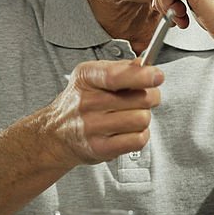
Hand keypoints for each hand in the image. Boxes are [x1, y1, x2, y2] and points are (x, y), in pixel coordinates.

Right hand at [39, 60, 162, 166]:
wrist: (56, 134)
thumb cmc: (80, 102)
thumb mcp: (92, 77)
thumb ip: (120, 69)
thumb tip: (145, 65)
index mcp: (86, 77)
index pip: (116, 76)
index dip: (142, 76)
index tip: (157, 76)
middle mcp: (86, 102)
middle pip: (140, 98)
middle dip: (150, 97)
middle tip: (143, 98)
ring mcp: (92, 127)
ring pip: (142, 119)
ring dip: (144, 117)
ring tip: (131, 116)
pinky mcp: (100, 148)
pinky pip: (138, 140)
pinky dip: (140, 135)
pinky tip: (129, 131)